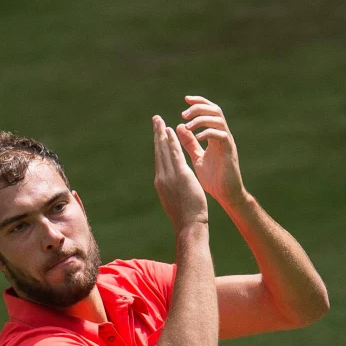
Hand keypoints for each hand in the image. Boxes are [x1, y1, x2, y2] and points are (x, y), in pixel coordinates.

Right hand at [153, 115, 208, 230]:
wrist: (189, 226)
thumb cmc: (186, 218)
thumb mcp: (176, 201)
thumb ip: (174, 189)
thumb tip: (174, 186)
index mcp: (161, 183)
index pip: (160, 159)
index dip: (159, 145)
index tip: (159, 133)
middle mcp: (162, 177)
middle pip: (159, 152)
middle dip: (157, 134)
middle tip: (156, 119)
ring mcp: (169, 176)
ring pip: (164, 150)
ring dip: (162, 134)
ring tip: (160, 121)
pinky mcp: (180, 175)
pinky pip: (175, 154)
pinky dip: (172, 142)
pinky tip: (171, 131)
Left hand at [177, 95, 246, 206]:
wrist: (226, 195)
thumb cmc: (213, 179)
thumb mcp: (197, 157)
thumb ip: (189, 143)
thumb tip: (178, 127)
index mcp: (215, 136)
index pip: (209, 111)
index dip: (199, 102)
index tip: (186, 99)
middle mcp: (223, 136)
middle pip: (215, 110)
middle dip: (199, 108)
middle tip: (184, 114)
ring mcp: (227, 143)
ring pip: (218, 119)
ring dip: (201, 119)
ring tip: (188, 126)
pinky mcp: (229, 151)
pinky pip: (221, 135)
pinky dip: (209, 133)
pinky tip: (198, 137)